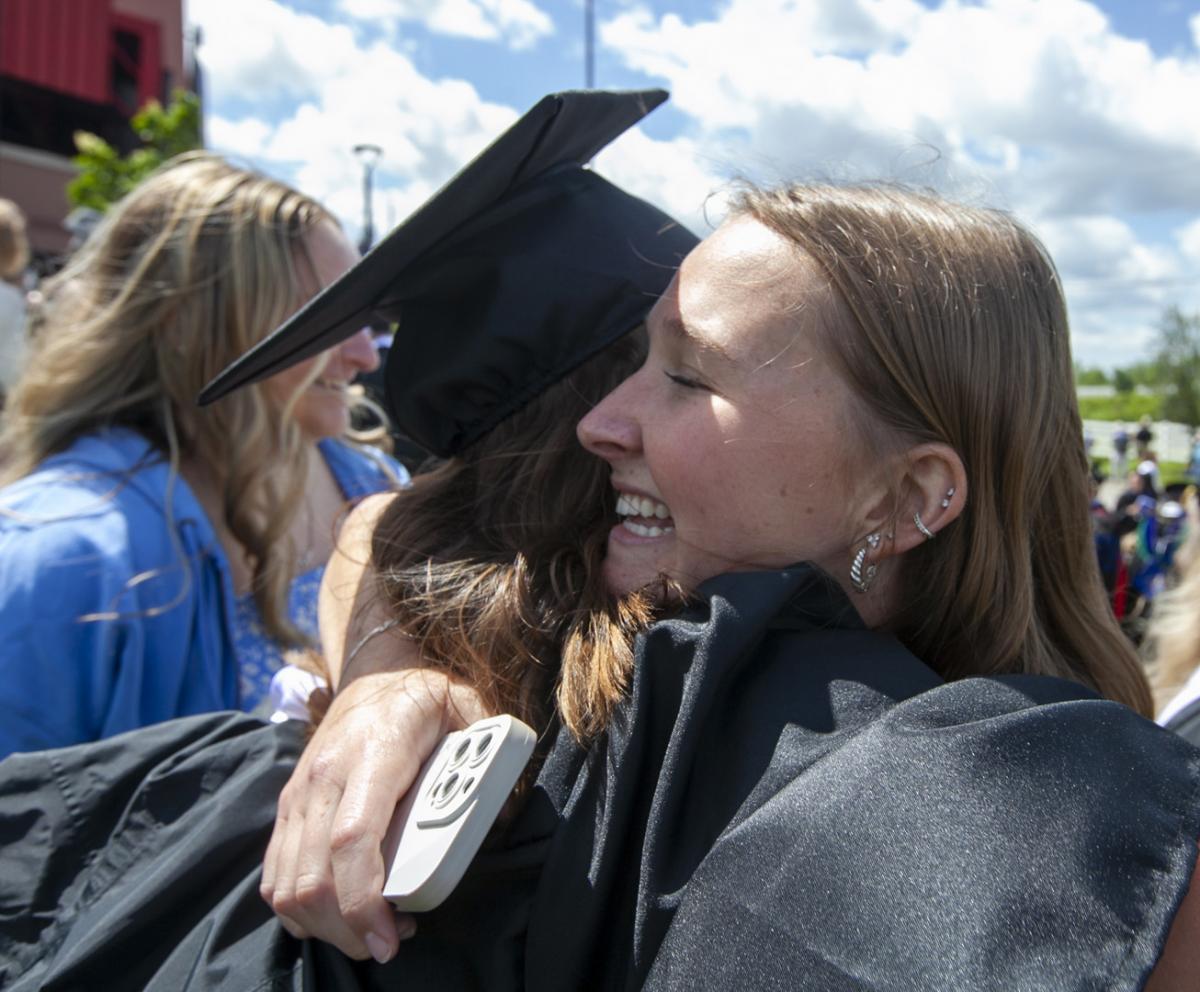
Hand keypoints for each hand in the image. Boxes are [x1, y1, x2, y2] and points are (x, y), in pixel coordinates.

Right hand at [261, 667, 488, 961]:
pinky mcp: (287, 808)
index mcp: (373, 753)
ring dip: (324, 926)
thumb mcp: (469, 713)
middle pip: (313, 877)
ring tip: (371, 929)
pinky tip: (338, 913)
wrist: (379, 673)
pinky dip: (300, 910)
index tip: (389, 936)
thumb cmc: (428, 700)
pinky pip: (274, 877)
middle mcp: (324, 774)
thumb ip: (488, 759)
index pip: (351, 839)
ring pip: (286, 886)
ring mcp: (298, 793)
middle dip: (347, 930)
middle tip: (390, 941)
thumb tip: (500, 816)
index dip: (363, 899)